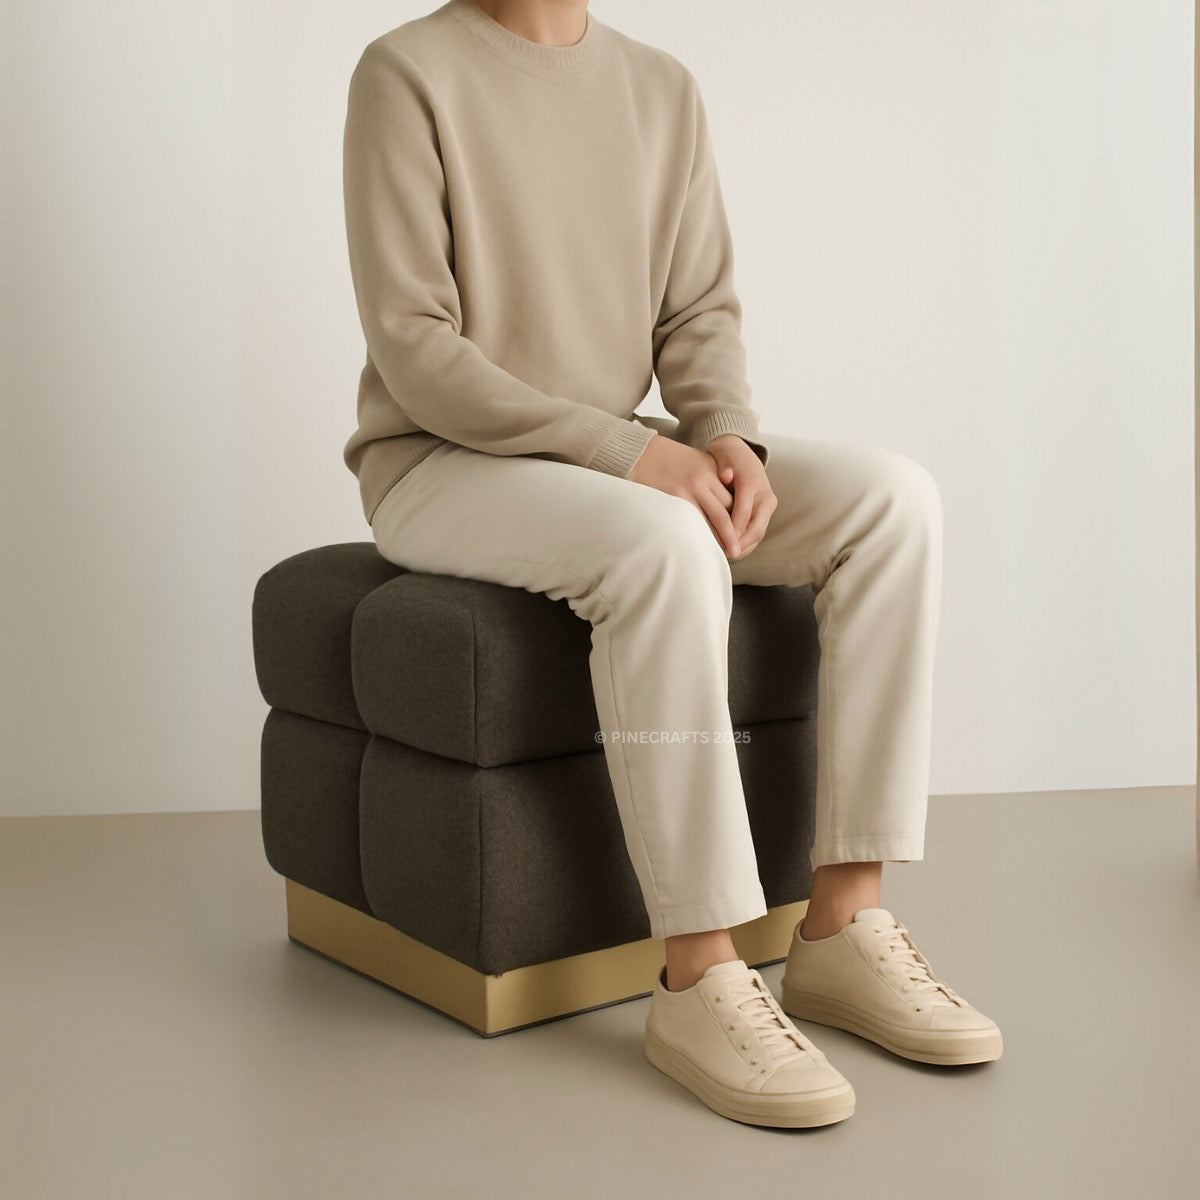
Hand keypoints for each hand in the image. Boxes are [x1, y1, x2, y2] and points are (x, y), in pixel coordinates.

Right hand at [626, 433, 742, 556]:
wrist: (640, 453)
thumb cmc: (666, 462)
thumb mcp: (694, 463)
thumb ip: (711, 480)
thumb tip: (725, 506)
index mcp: (712, 469)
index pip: (733, 499)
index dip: (738, 519)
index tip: (742, 535)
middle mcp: (705, 478)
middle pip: (728, 509)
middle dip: (735, 532)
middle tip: (739, 550)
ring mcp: (691, 488)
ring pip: (717, 519)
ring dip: (724, 538)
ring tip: (728, 553)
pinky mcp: (676, 497)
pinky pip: (696, 521)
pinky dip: (703, 535)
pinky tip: (705, 546)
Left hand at [704, 435, 776, 560]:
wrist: (741, 452)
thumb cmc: (726, 457)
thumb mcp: (722, 457)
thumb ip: (724, 468)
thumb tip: (726, 476)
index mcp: (753, 482)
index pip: (744, 512)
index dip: (733, 530)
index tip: (721, 543)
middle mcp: (765, 495)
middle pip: (756, 527)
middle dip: (740, 544)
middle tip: (724, 555)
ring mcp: (767, 505)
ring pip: (758, 533)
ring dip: (743, 547)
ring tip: (726, 556)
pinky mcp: (765, 512)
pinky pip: (757, 532)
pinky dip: (745, 544)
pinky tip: (731, 551)